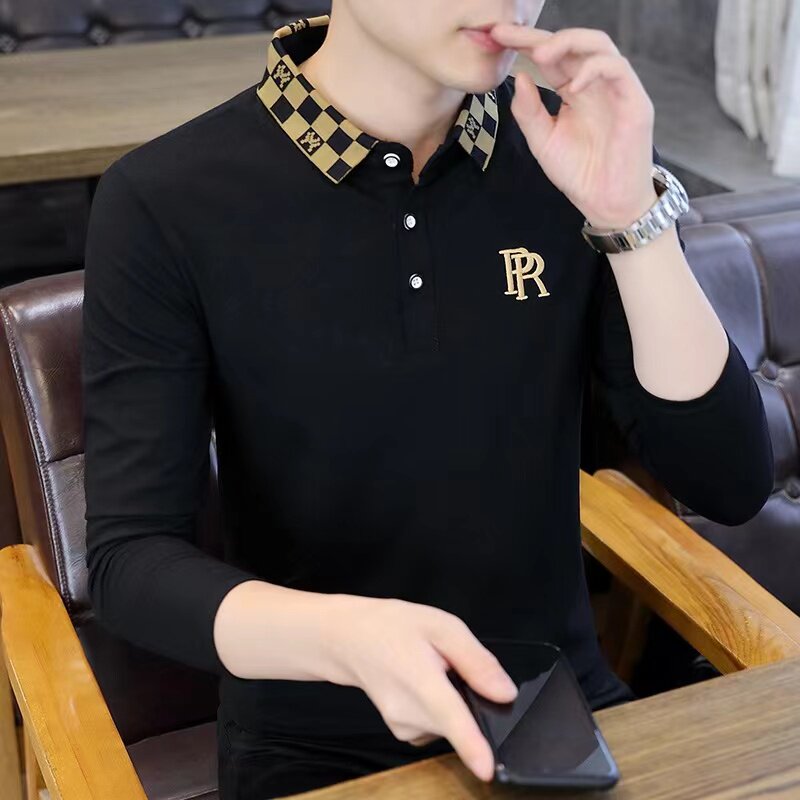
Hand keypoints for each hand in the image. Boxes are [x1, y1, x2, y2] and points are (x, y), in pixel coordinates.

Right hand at [321, 595, 517, 781]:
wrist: (349, 640)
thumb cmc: (390, 628)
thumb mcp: (440, 626)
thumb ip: (476, 661)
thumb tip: (505, 692)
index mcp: (422, 683)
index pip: (452, 721)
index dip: (473, 748)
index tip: (488, 770)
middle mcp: (410, 715)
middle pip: (463, 720)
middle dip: (470, 696)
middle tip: (446, 662)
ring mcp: (405, 728)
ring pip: (451, 722)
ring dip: (453, 700)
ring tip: (430, 669)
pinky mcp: (405, 733)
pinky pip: (438, 724)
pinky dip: (439, 706)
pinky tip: (422, 683)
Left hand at [490, 24, 658, 229]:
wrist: (605, 203)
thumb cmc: (579, 174)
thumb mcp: (543, 142)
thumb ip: (529, 112)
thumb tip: (519, 77)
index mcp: (573, 91)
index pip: (550, 58)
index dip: (524, 44)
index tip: (496, 38)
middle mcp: (595, 84)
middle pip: (571, 44)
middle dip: (538, 36)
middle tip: (508, 35)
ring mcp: (616, 89)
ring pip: (598, 45)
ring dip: (567, 42)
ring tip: (539, 54)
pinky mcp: (634, 101)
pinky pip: (617, 69)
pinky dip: (593, 70)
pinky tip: (571, 87)